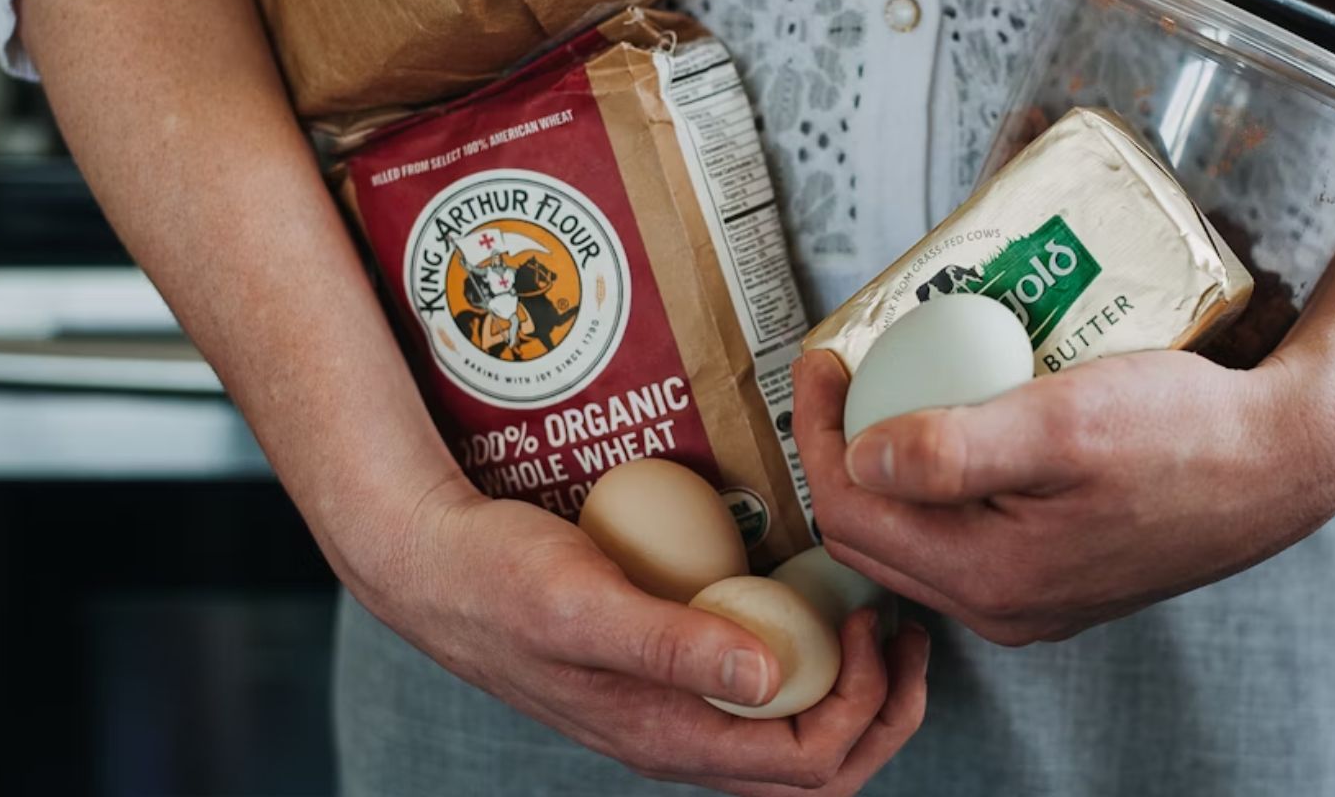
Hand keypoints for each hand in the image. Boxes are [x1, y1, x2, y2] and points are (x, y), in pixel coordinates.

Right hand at [344, 478, 929, 794]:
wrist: (431, 564)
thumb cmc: (498, 580)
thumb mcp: (582, 603)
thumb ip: (671, 643)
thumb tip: (766, 675)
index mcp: (669, 737)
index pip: (808, 764)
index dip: (863, 704)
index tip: (870, 620)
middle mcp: (680, 739)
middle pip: (816, 770)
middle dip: (882, 712)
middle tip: (904, 632)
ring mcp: (674, 712)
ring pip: (793, 740)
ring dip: (854, 693)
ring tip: (877, 622)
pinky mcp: (668, 676)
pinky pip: (760, 700)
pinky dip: (808, 666)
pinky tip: (813, 607)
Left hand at [795, 347, 1334, 646]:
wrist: (1282, 461)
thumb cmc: (1189, 435)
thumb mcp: (1064, 422)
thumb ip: (953, 448)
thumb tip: (860, 456)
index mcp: (992, 576)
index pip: (852, 511)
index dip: (817, 431)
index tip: (824, 361)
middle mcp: (1003, 605)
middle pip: (872, 532)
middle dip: (841, 450)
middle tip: (849, 373)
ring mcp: (1030, 597)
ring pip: (915, 535)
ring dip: (889, 464)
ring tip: (896, 389)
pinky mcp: (1056, 575)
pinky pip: (964, 532)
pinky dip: (941, 479)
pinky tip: (960, 422)